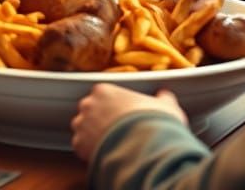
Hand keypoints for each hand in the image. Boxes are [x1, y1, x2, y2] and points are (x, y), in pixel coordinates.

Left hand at [71, 84, 186, 162]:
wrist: (145, 149)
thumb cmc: (154, 123)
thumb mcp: (165, 106)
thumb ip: (163, 98)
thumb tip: (165, 95)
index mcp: (104, 90)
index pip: (102, 94)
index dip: (112, 106)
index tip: (121, 114)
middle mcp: (88, 104)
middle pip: (90, 110)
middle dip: (100, 119)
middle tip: (116, 130)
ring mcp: (82, 124)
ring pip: (83, 128)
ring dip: (93, 134)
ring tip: (110, 143)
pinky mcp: (79, 145)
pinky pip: (81, 147)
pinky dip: (90, 151)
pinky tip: (105, 153)